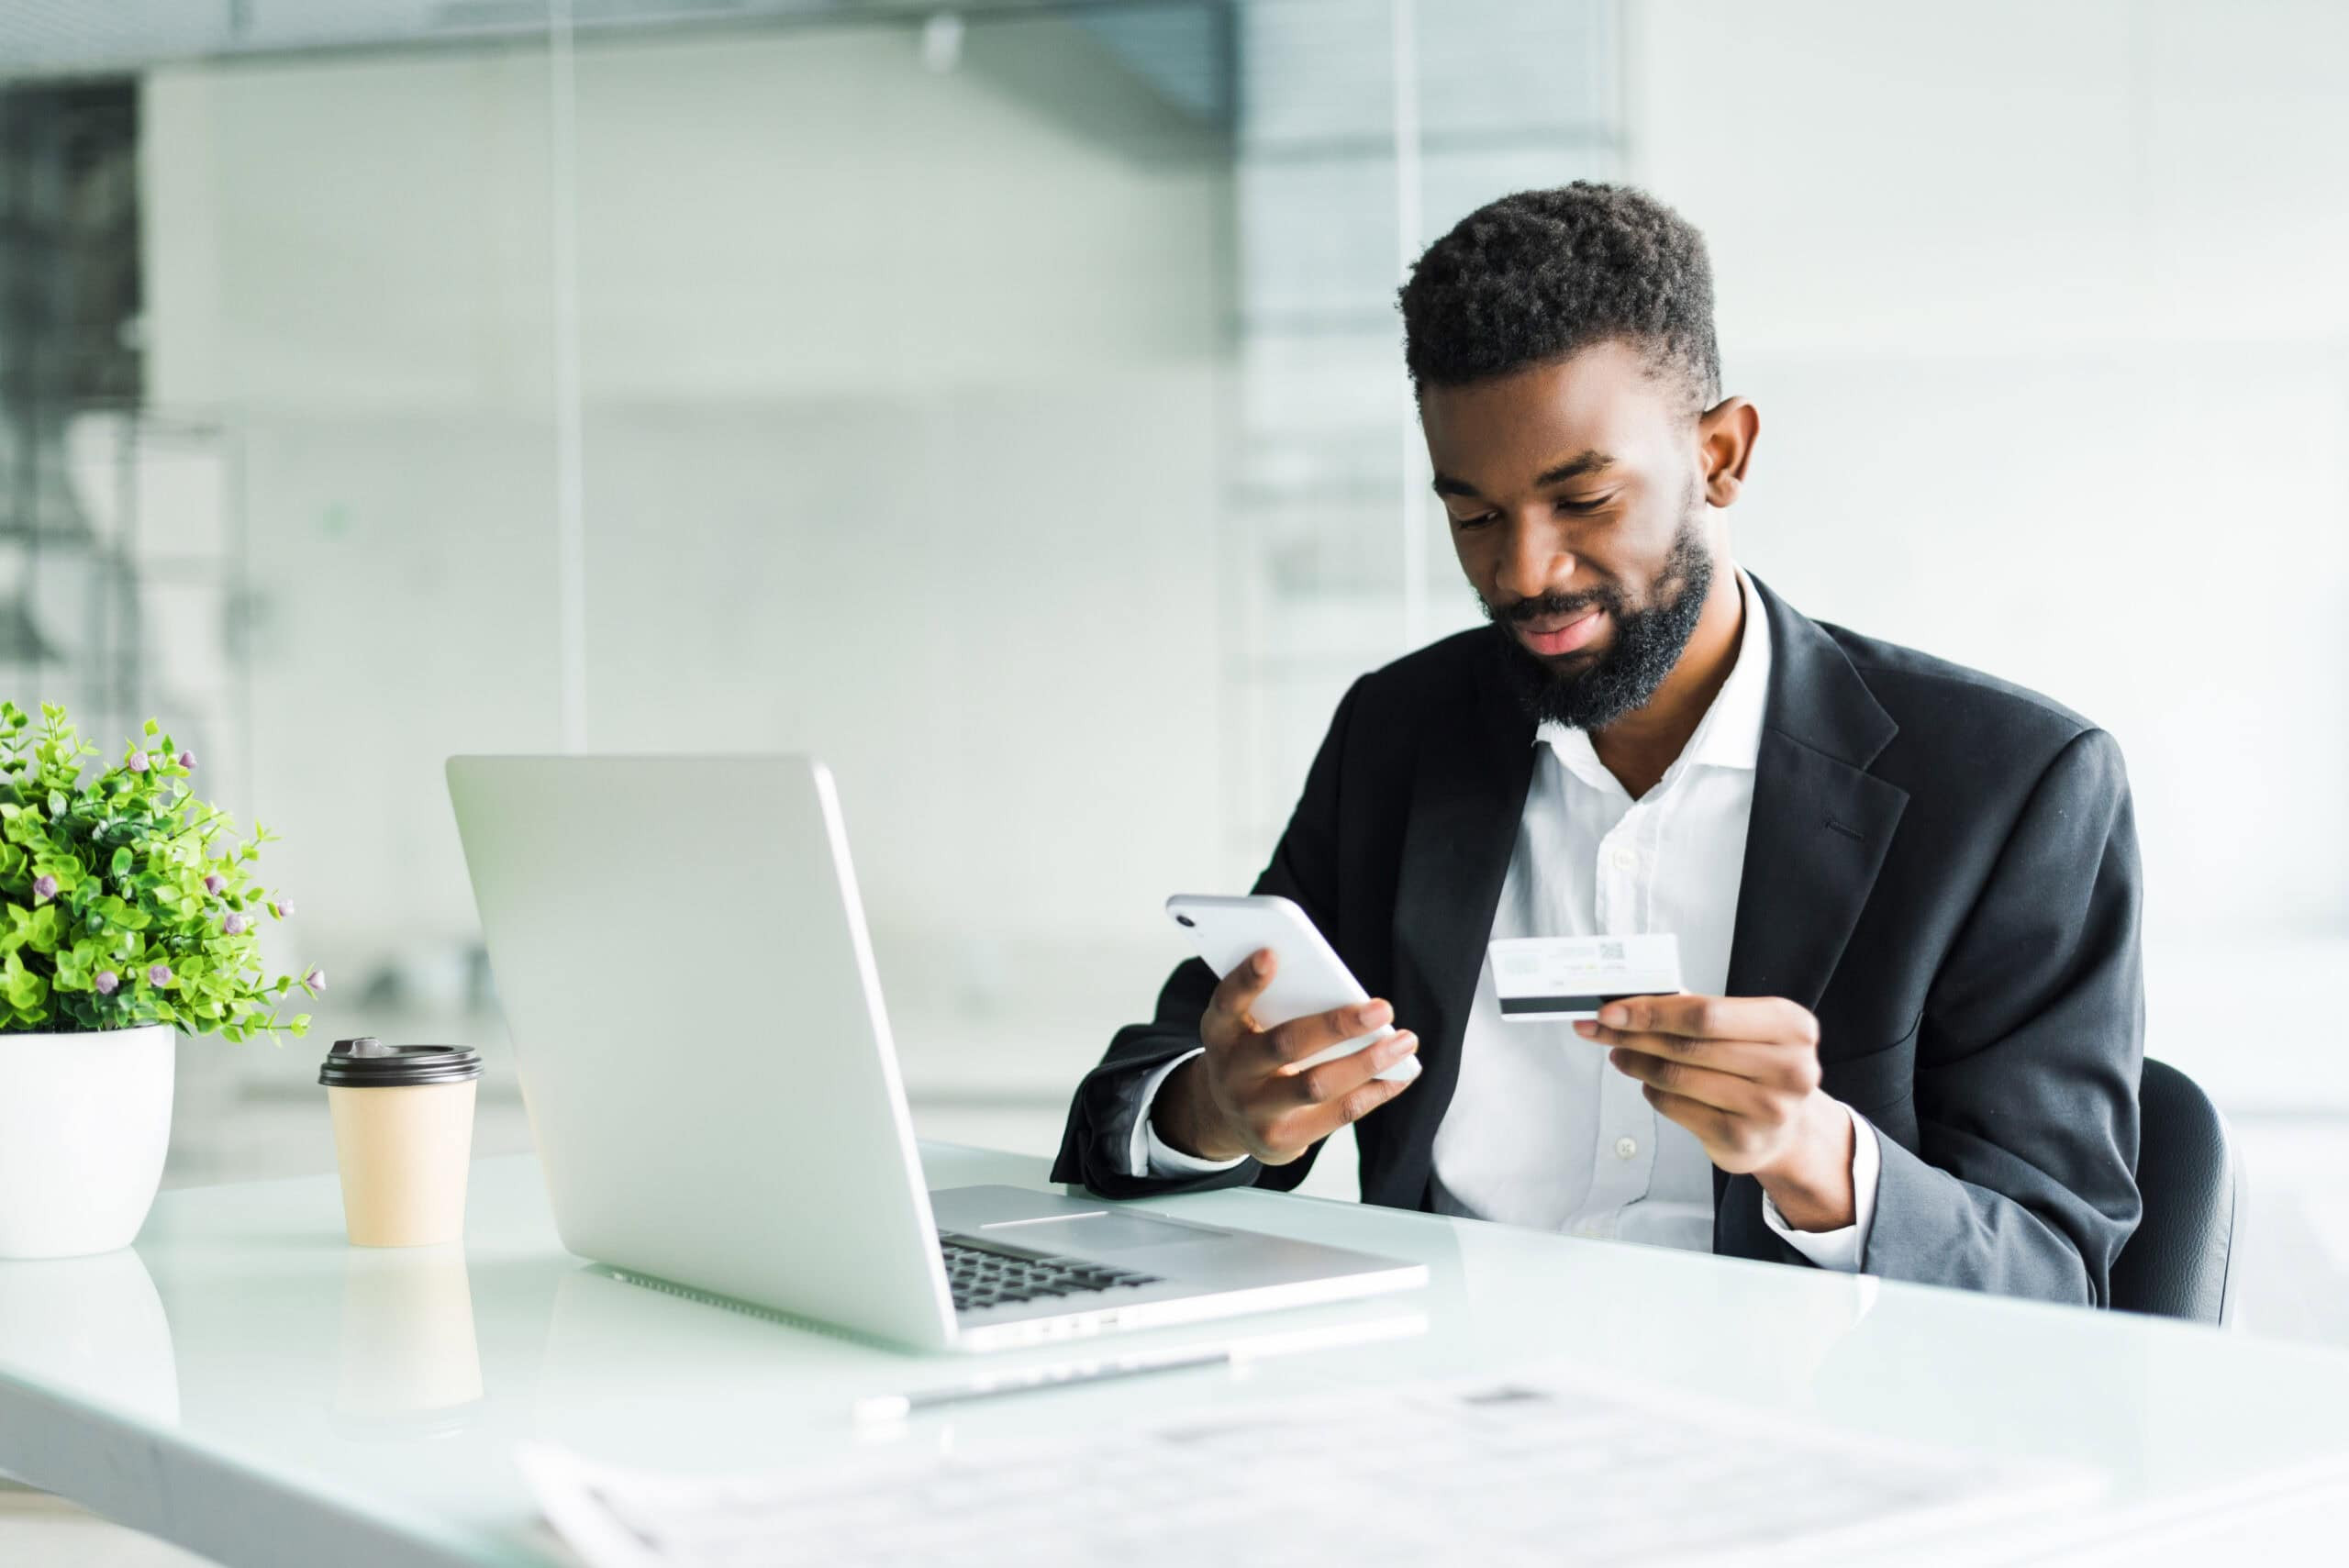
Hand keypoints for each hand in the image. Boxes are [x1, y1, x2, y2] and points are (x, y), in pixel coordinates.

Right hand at [1154, 947, 1420, 1164]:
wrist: (1227, 1116)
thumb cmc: (1252, 1053)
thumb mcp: (1248, 1026)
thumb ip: (1278, 1007)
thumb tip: (1349, 998)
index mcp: (1220, 1033)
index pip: (1227, 1002)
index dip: (1246, 979)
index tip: (1271, 954)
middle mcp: (1231, 1072)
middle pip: (1285, 1044)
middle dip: (1338, 1025)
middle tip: (1382, 1009)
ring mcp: (1253, 1110)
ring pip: (1316, 1085)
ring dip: (1367, 1062)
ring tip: (1405, 1041)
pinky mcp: (1281, 1140)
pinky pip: (1336, 1114)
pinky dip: (1374, 1092)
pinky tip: (1400, 1074)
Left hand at [1574, 994, 1855, 1231]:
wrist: (1786, 1129)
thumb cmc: (1757, 1069)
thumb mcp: (1742, 1028)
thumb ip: (1693, 1011)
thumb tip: (1629, 1001)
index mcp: (1790, 1026)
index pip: (1706, 1012)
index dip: (1652, 1010)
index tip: (1612, 1009)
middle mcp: (1788, 1067)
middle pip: (1688, 1044)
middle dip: (1635, 1033)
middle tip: (1601, 1028)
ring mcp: (1768, 1108)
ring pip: (1677, 1076)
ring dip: (1638, 1062)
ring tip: (1621, 1054)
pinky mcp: (1742, 1139)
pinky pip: (1676, 1107)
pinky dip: (1652, 1091)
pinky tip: (1648, 1083)